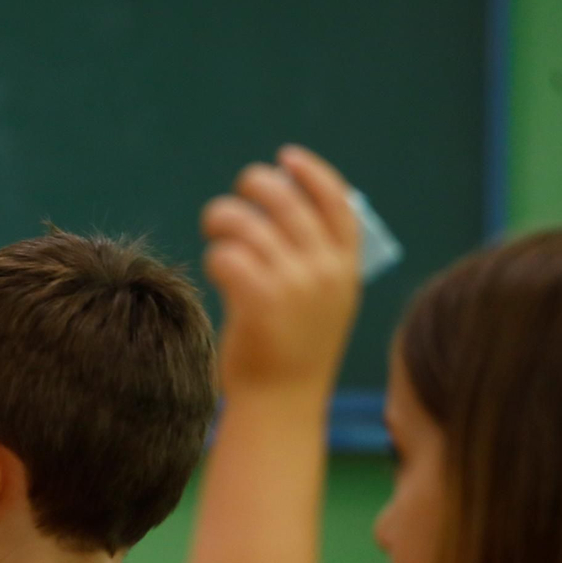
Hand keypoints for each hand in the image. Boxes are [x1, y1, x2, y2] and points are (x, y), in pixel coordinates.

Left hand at [200, 145, 359, 397]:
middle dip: (252, 187)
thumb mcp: (323, 302)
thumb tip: (286, 204)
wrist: (281, 405)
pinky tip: (216, 270)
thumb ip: (316, 260)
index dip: (310, 172)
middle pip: (284, 200)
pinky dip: (215, 255)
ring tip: (214, 232)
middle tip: (231, 202)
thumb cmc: (294, 351)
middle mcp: (325, 270)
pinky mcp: (259, 300)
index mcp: (347, 268)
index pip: (336, 201)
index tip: (285, 157)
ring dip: (222, 219)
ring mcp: (295, 284)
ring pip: (247, 223)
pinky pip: (227, 254)